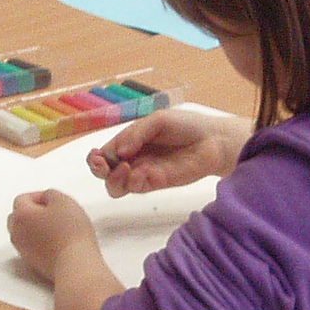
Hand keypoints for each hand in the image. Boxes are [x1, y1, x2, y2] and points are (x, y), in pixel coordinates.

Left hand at [8, 188, 97, 280]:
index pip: (22, 199)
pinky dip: (40, 242)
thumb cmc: (70, 232)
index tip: (54, 201)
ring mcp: (23, 250)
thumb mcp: (64, 200)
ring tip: (56, 228)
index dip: (39, 196)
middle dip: (33, 212)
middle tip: (53, 213)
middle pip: (18, 217)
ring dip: (35, 228)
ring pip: (23, 233)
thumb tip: (46, 200)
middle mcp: (16, 233)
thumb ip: (50, 194)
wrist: (74, 264)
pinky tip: (57, 242)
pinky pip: (31, 247)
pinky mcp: (32, 263)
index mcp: (21, 215)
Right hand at [85, 108, 239, 195]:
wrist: (213, 140)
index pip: (104, 153)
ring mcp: (143, 173)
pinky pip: (135, 188)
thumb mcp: (157, 121)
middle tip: (104, 164)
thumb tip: (118, 152)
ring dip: (113, 179)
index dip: (96, 156)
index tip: (97, 155)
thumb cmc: (186, 125)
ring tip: (125, 168)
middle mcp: (133, 159)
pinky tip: (141, 173)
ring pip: (116, 186)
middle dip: (98, 169)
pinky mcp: (156, 184)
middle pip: (104, 172)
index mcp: (130, 142)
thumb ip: (135, 133)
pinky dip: (132, 182)